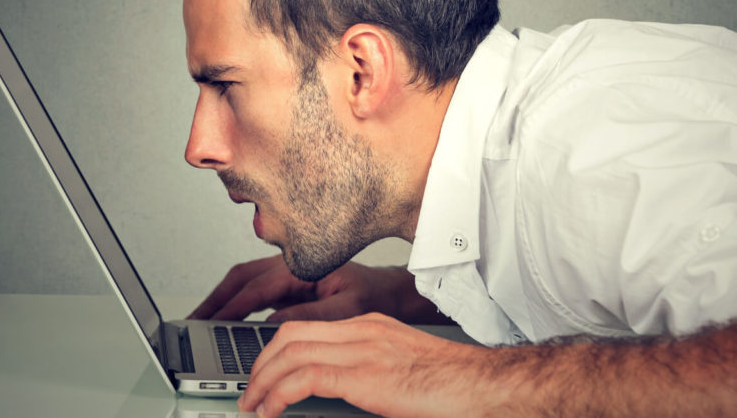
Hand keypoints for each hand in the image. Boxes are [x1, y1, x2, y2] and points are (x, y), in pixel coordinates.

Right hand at [189, 254, 447, 322]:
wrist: (391, 293)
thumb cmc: (374, 297)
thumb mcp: (346, 310)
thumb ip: (310, 315)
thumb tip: (273, 322)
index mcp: (302, 268)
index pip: (255, 288)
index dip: (229, 308)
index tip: (209, 324)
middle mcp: (292, 266)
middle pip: (240, 279)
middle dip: (214, 299)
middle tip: (191, 321)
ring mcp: (289, 274)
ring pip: (244, 282)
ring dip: (221, 299)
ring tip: (201, 320)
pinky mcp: (290, 285)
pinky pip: (254, 290)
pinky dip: (235, 303)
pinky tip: (226, 319)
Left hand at [238, 313, 498, 417]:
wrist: (487, 387)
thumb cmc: (454, 387)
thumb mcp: (403, 374)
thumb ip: (371, 378)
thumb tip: (340, 398)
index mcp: (373, 328)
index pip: (309, 327)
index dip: (277, 351)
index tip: (265, 375)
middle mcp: (365, 330)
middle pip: (291, 333)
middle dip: (261, 362)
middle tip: (250, 391)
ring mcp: (365, 348)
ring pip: (291, 351)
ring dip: (262, 380)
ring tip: (252, 404)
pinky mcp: (365, 374)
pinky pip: (305, 377)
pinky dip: (278, 393)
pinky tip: (270, 410)